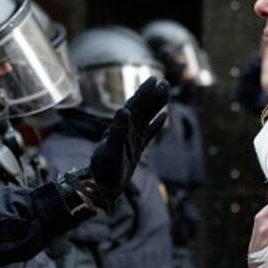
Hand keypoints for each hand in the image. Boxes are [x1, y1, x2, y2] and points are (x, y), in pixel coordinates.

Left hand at [85, 77, 169, 207]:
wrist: (102, 187)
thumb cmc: (105, 170)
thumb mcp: (111, 151)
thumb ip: (118, 131)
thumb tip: (123, 108)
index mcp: (120, 128)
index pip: (133, 106)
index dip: (143, 93)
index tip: (153, 80)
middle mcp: (126, 130)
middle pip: (141, 108)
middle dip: (152, 95)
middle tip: (164, 82)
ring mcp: (132, 139)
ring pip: (146, 118)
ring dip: (156, 106)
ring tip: (165, 92)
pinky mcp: (137, 148)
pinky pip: (149, 133)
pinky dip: (156, 124)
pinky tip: (164, 116)